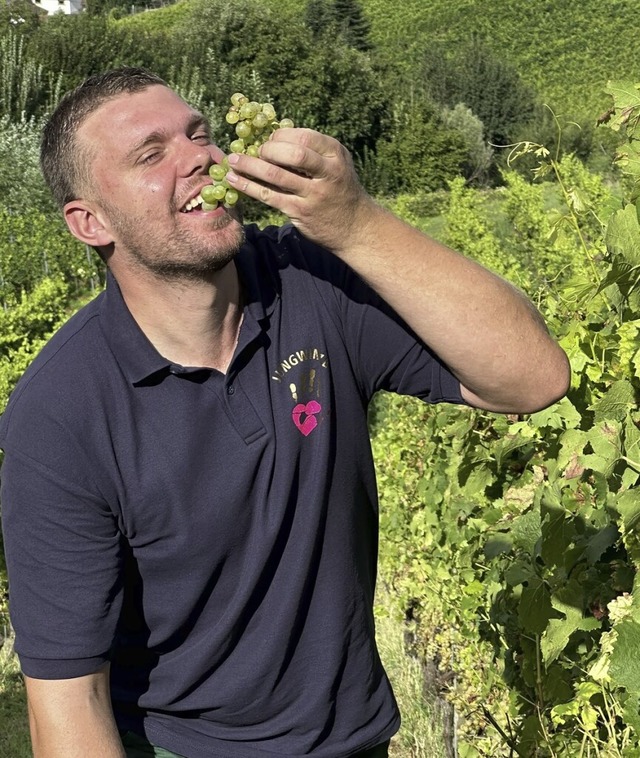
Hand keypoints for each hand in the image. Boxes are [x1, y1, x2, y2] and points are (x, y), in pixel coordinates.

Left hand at [225, 128, 375, 253]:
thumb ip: (313, 151)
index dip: (281, 136)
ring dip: (249, 166)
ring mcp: (313, 194)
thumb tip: (276, 135)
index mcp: (335, 154)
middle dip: (268, 149)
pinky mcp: (300, 211)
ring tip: (232, 161)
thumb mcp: (336, 165)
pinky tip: (234, 180)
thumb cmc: (340, 190)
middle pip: (292, 153)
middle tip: (256, 151)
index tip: (270, 140)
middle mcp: (327, 173)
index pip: (304, 136)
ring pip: (276, 175)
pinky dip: (248, 186)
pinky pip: (269, 196)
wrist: (355, 227)